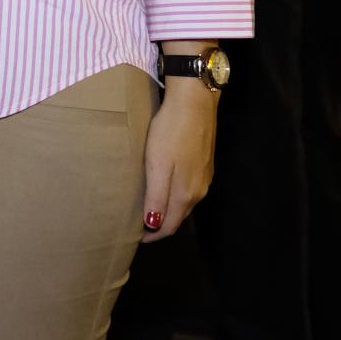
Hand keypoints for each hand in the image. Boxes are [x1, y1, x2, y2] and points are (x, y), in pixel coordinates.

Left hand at [139, 84, 217, 241]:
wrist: (195, 102)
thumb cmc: (171, 132)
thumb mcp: (158, 165)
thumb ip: (157, 196)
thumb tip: (154, 224)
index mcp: (186, 193)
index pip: (170, 225)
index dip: (153, 235)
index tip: (136, 237)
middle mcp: (199, 189)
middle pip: (179, 216)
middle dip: (160, 225)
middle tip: (139, 226)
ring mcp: (204, 176)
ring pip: (185, 203)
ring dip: (168, 210)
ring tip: (149, 209)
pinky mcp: (204, 163)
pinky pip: (189, 188)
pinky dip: (175, 196)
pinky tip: (165, 188)